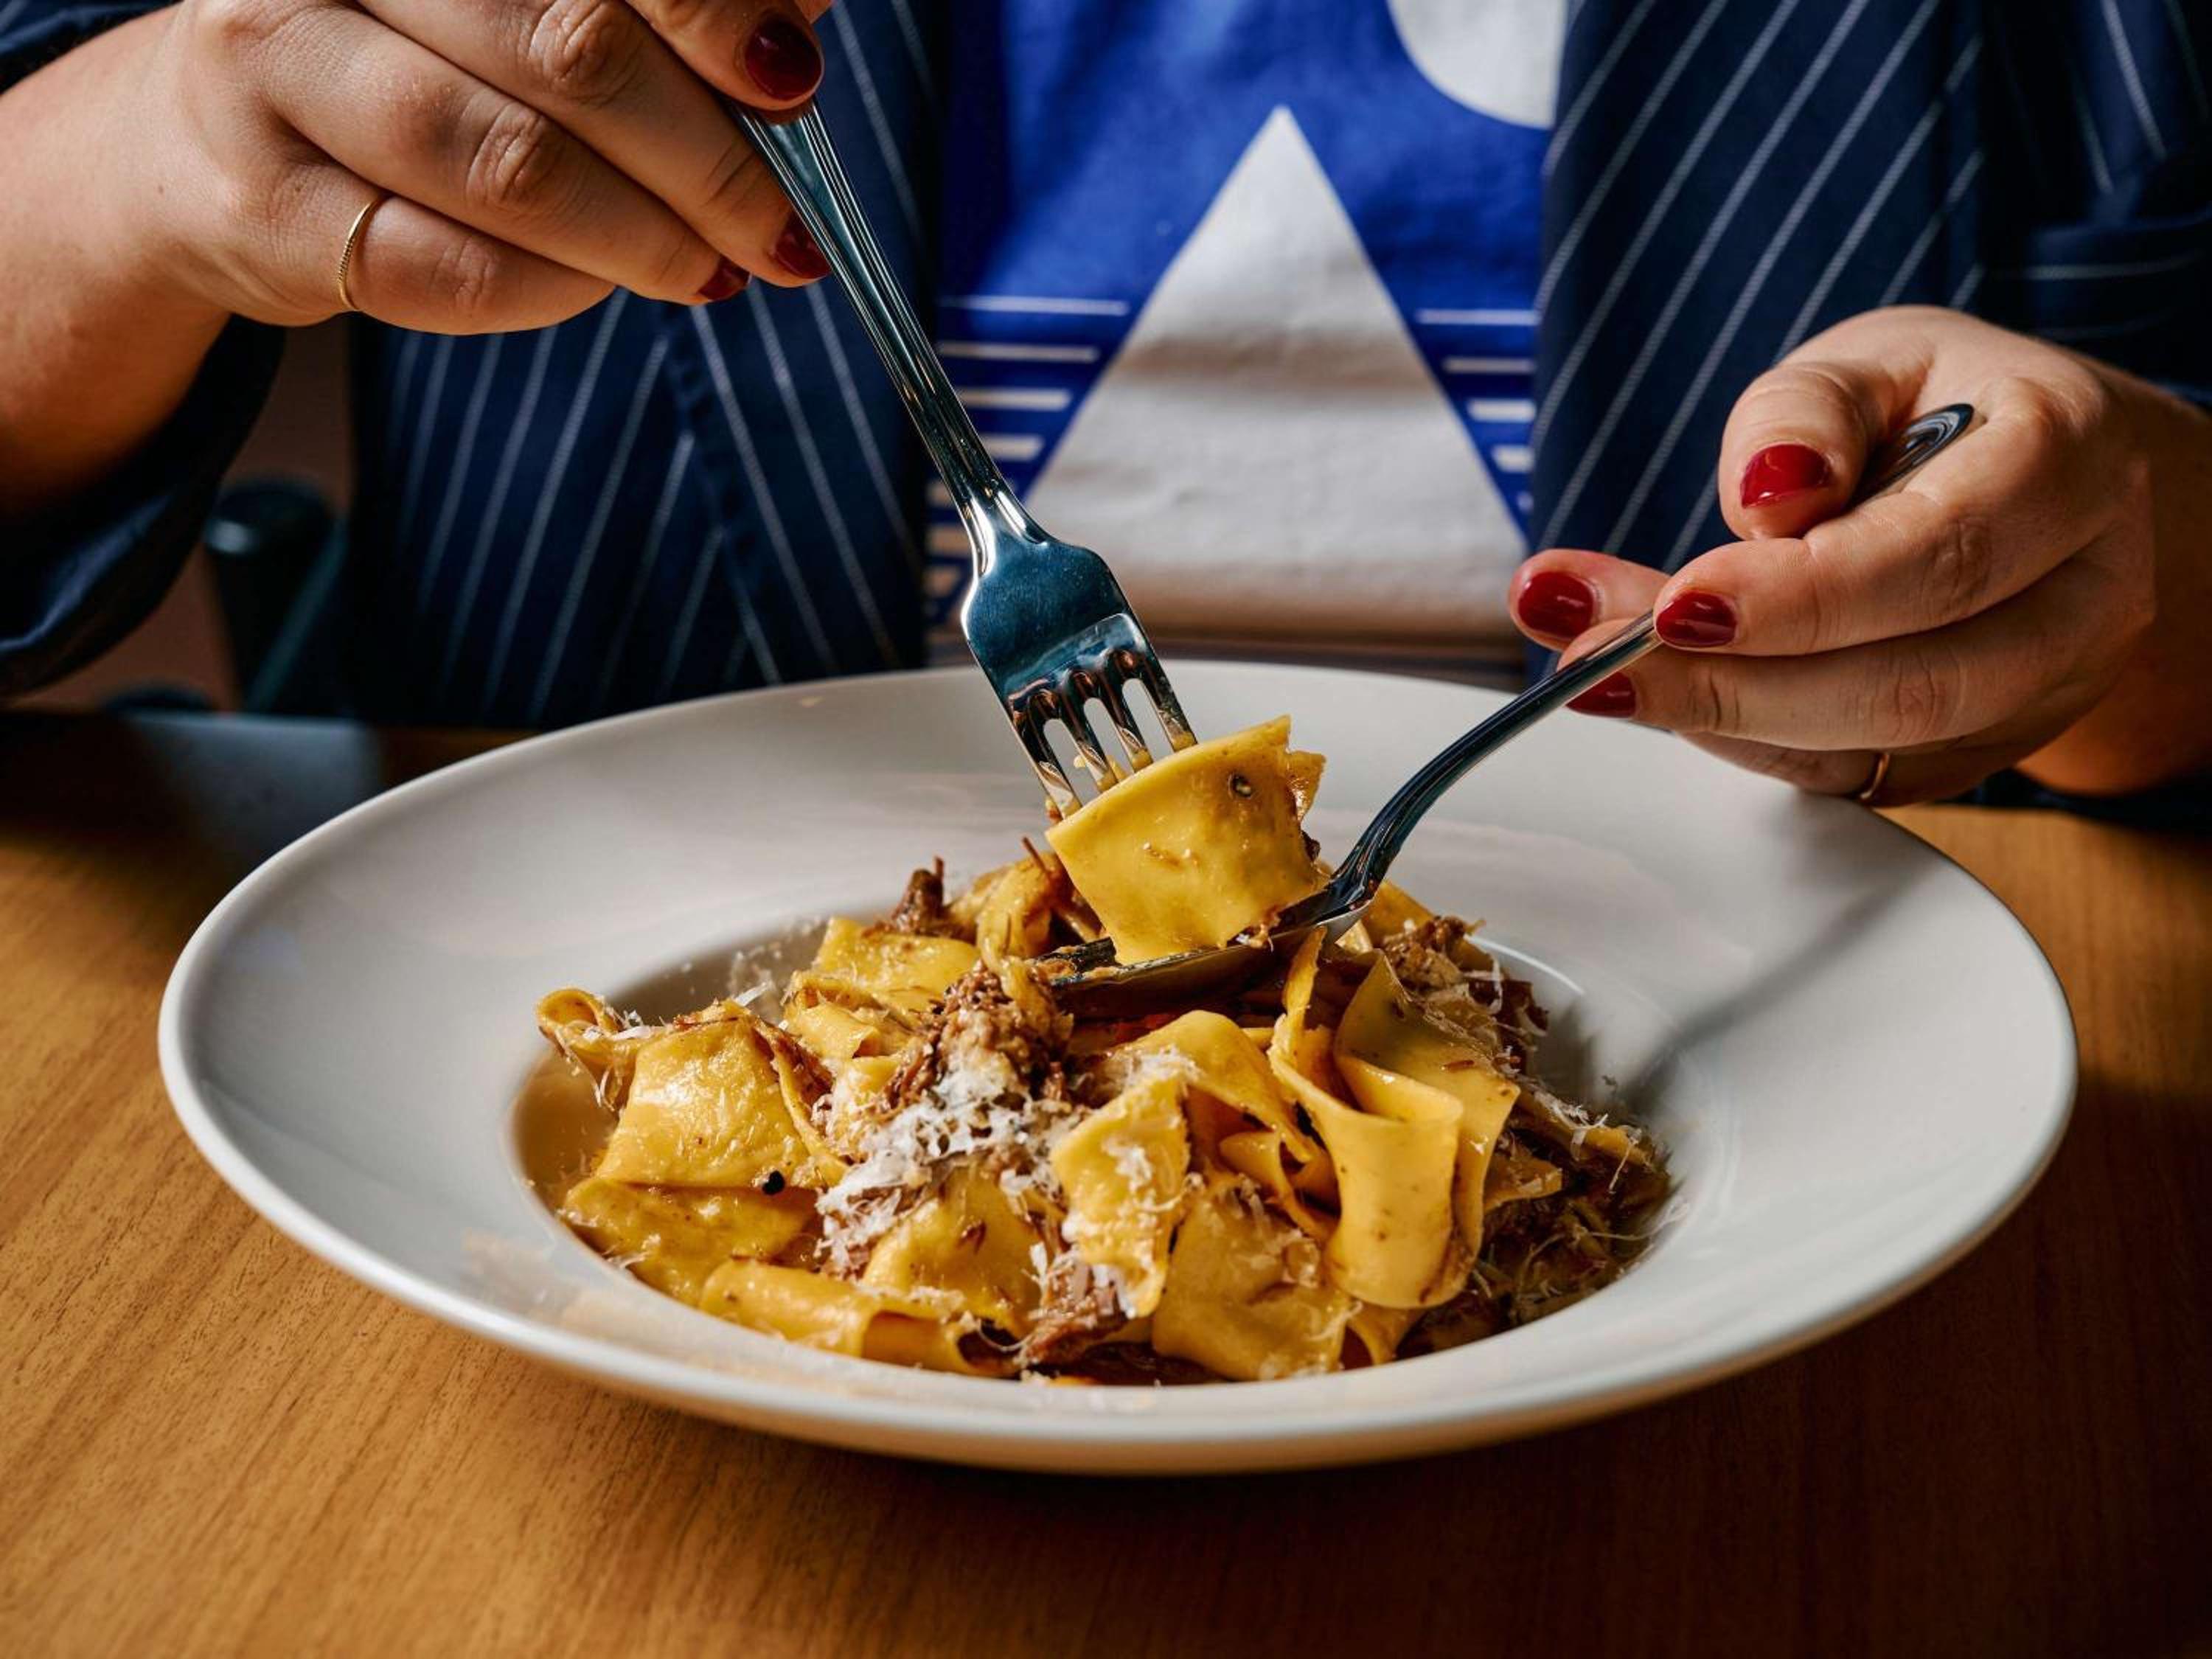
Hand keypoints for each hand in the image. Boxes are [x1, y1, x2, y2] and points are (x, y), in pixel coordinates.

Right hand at [131, 0, 837, 331]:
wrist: (211, 144)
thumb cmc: (409, 63)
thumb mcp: (520, 13)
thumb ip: (650, 16)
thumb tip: (792, 33)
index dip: (711, 16)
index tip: (792, 83)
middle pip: (571, 51)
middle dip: (707, 156)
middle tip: (783, 229)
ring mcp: (277, 74)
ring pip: (512, 166)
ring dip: (644, 237)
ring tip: (714, 271)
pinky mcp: (262, 208)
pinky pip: (447, 267)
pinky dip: (554, 289)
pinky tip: (605, 288)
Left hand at [1509, 306, 2211, 803]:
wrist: (2028, 478)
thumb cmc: (1943, 409)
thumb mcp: (1868, 361)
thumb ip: (1804, 416)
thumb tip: (1767, 497)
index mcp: (2070, 466)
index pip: (1943, 556)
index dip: (1803, 598)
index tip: (1675, 604)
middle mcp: (2084, 596)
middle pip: (1914, 680)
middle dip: (1732, 683)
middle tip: (1590, 658)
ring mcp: (2043, 692)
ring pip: (1877, 745)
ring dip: (1715, 717)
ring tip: (1591, 672)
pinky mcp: (1976, 752)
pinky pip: (1849, 775)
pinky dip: (1738, 741)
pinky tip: (1655, 694)